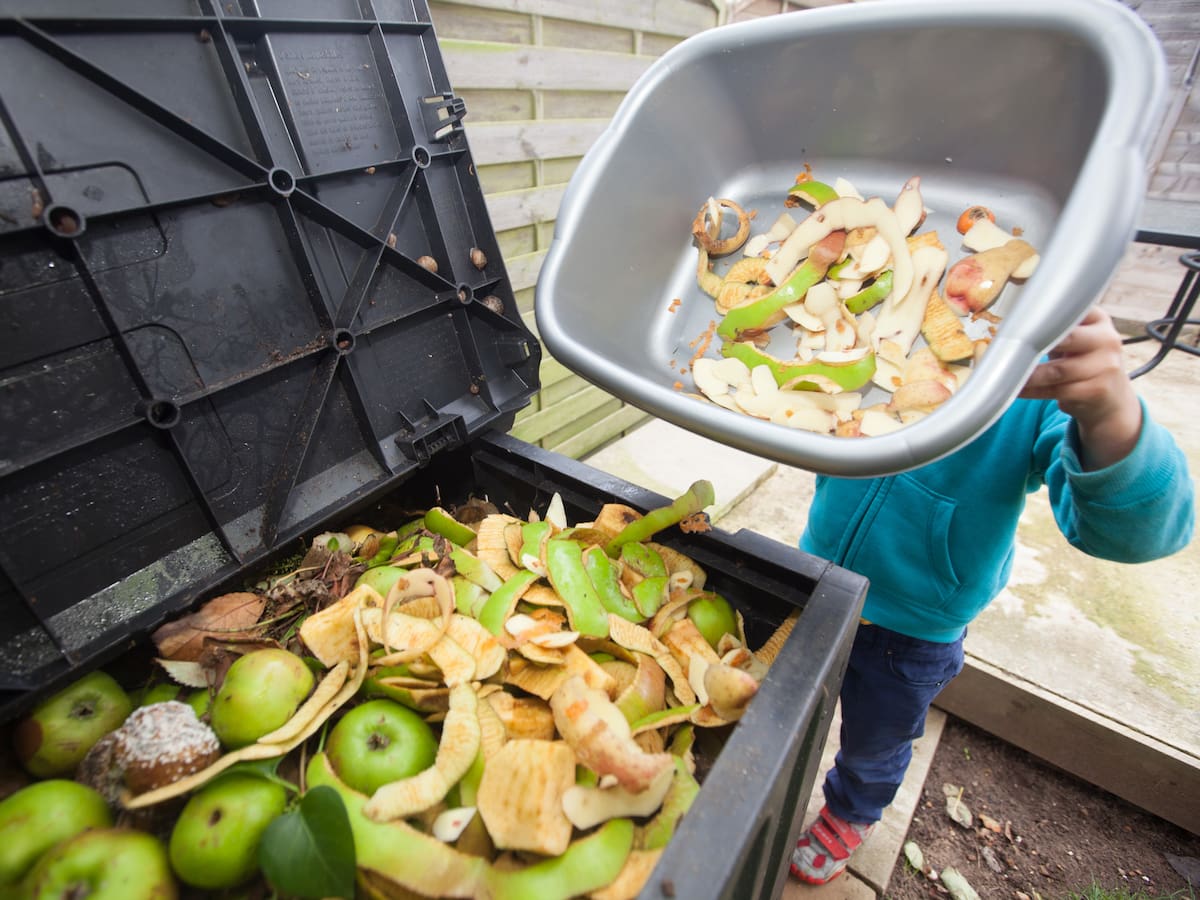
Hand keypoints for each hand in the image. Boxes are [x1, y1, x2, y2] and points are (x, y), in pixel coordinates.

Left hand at [1019, 307, 1141, 469]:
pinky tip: (1016, 390)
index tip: (1020, 319)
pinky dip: (1032, 391)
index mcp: (1099, 320)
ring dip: (1028, 375)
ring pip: (1057, 371)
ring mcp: (1106, 367)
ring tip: (1005, 373)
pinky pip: (1057, 391)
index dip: (1045, 315)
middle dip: (1035, 343)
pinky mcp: (1097, 391)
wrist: (1110, 398)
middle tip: (1008, 347)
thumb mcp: (1077, 338)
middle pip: (1067, 339)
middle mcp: (1107, 340)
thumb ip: (1055, 326)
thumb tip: (1012, 321)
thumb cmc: (1082, 361)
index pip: (1072, 310)